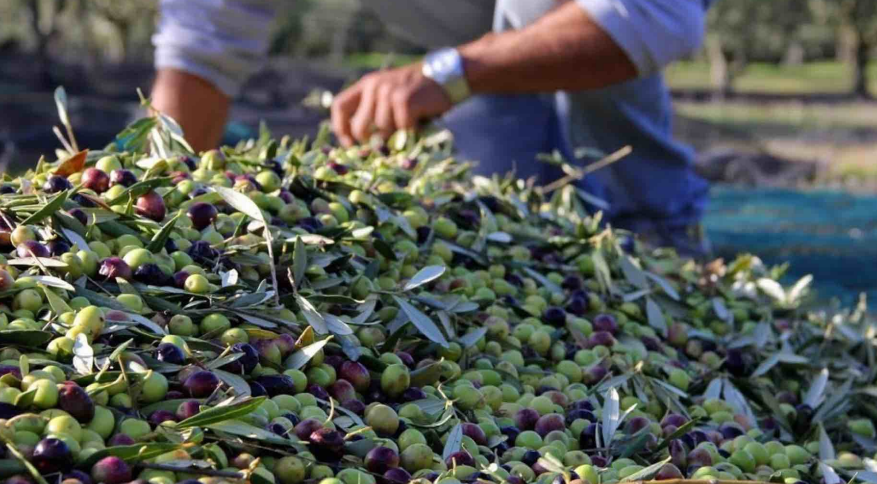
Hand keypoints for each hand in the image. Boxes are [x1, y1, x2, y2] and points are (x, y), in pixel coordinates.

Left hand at [331, 63, 452, 146]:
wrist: (446, 76)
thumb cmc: (418, 92)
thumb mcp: (391, 94)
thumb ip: (374, 111)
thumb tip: (363, 144)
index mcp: (366, 84)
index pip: (339, 106)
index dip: (341, 129)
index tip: (351, 144)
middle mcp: (374, 86)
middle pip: (359, 127)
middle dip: (371, 142)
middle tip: (387, 145)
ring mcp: (389, 92)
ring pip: (382, 131)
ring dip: (396, 136)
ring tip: (408, 127)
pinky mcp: (404, 100)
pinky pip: (400, 128)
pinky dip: (410, 131)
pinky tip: (418, 123)